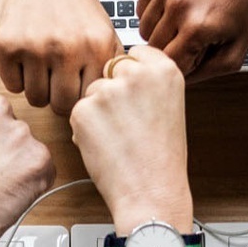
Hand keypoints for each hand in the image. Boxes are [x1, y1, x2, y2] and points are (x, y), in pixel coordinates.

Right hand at [0, 0, 122, 114]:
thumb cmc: (73, 2)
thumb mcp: (103, 29)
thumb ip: (110, 65)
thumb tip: (111, 100)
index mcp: (96, 46)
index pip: (90, 98)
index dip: (82, 96)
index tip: (77, 87)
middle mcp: (66, 49)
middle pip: (62, 105)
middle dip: (59, 97)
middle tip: (57, 80)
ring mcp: (34, 48)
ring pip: (35, 99)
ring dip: (38, 88)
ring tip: (41, 67)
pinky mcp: (6, 45)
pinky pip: (12, 85)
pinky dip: (17, 77)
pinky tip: (24, 58)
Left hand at [70, 46, 192, 234]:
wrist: (152, 191)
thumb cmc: (162, 158)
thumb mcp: (169, 106)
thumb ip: (148, 83)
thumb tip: (122, 71)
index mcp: (164, 69)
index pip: (134, 55)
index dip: (131, 78)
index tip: (137, 96)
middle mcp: (136, 74)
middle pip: (110, 70)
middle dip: (112, 92)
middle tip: (128, 124)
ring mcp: (108, 91)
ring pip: (92, 92)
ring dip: (97, 111)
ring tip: (119, 139)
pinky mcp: (84, 110)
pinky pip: (78, 112)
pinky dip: (85, 129)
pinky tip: (106, 146)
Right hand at [137, 0, 247, 80]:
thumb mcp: (238, 50)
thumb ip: (206, 73)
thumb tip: (179, 81)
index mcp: (197, 28)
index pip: (169, 65)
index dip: (182, 65)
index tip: (195, 56)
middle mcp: (177, 4)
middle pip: (153, 47)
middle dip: (171, 48)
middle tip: (193, 37)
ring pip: (143, 27)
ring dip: (161, 30)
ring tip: (185, 20)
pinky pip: (142, 5)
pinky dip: (155, 10)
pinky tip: (177, 4)